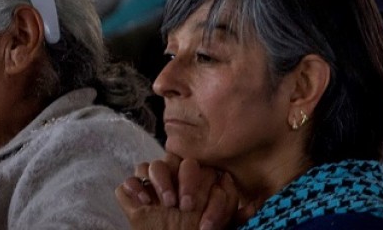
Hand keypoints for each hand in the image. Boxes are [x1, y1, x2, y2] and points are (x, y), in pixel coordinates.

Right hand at [116, 157, 238, 229]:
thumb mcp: (221, 227)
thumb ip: (234, 214)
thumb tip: (256, 205)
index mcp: (193, 181)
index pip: (193, 166)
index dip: (196, 183)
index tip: (198, 209)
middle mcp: (172, 180)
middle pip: (170, 159)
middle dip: (177, 179)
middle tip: (183, 204)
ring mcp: (152, 188)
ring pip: (149, 165)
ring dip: (158, 181)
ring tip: (166, 203)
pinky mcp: (133, 199)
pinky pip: (126, 184)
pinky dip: (133, 190)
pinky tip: (144, 204)